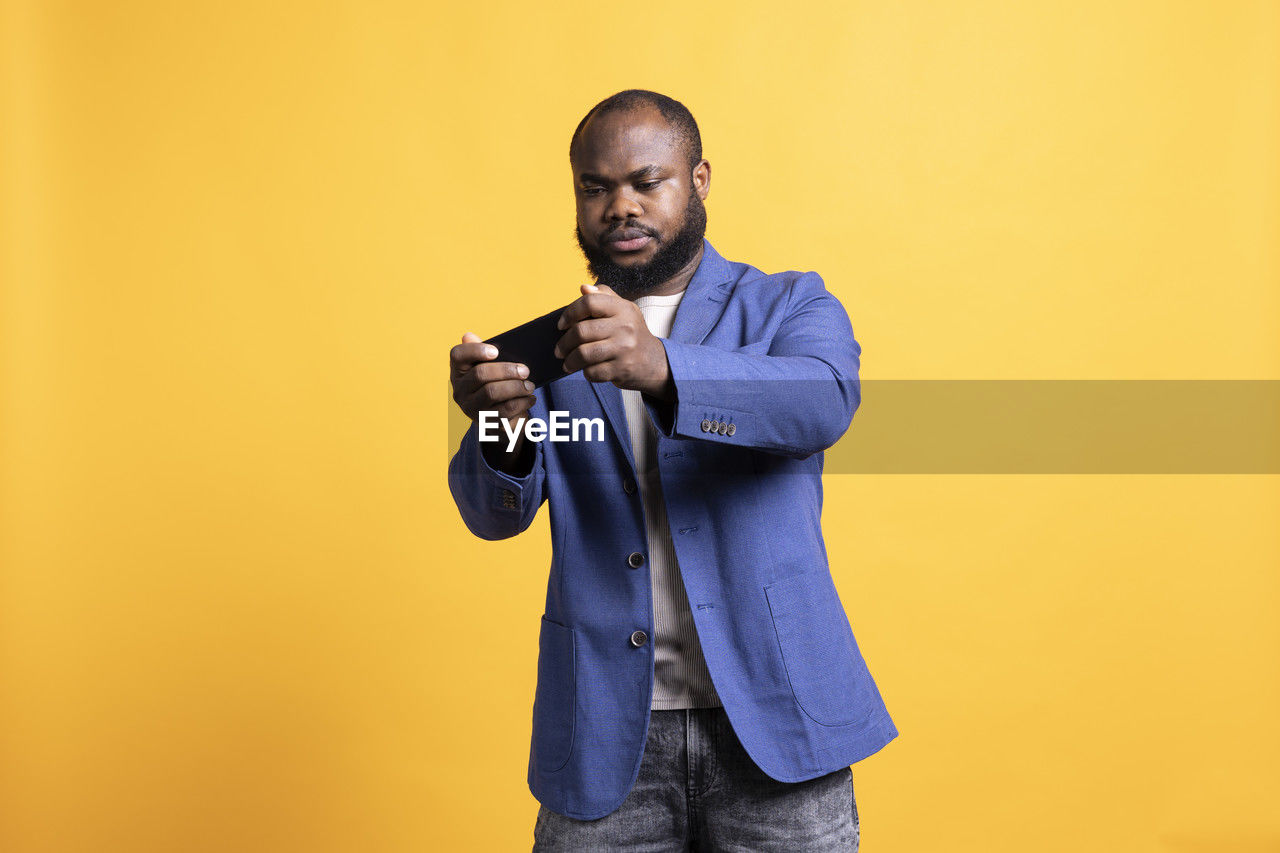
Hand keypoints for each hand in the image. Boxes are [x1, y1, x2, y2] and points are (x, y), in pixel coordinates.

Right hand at [450, 332, 536, 472]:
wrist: (499, 417)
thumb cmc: (495, 384)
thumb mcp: (490, 367)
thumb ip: (481, 351)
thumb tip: (468, 336)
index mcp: (458, 371)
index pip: (457, 355)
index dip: (475, 350)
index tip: (496, 351)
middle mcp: (460, 390)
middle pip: (480, 374)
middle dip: (506, 370)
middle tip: (526, 370)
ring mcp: (471, 408)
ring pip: (492, 392)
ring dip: (516, 387)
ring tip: (530, 385)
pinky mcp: (485, 422)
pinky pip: (505, 410)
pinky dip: (522, 402)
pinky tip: (530, 398)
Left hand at [554, 284, 674, 401]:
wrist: (655, 362)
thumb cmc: (632, 333)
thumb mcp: (624, 310)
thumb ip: (604, 296)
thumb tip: (583, 288)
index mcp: (623, 308)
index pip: (589, 303)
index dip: (570, 313)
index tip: (561, 325)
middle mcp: (625, 327)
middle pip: (581, 331)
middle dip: (564, 343)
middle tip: (559, 350)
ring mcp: (624, 349)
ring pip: (583, 354)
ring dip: (570, 361)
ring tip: (567, 363)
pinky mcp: (622, 369)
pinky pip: (593, 372)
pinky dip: (586, 373)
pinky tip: (588, 370)